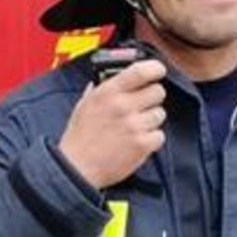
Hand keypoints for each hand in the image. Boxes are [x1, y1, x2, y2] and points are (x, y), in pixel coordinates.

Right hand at [55, 58, 166, 189]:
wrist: (77, 168)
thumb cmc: (79, 138)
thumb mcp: (84, 105)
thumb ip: (101, 88)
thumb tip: (111, 75)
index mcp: (108, 92)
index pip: (142, 70)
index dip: (155, 69)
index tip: (158, 71)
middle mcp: (123, 106)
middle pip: (158, 91)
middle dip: (152, 97)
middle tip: (142, 105)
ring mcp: (134, 126)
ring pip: (160, 114)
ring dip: (151, 120)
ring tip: (135, 127)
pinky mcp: (142, 145)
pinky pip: (159, 135)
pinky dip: (151, 139)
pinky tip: (137, 141)